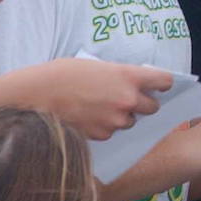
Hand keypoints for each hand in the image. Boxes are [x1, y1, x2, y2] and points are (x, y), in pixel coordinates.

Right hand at [25, 58, 172, 139]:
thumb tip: (134, 82)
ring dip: (122, 116)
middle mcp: (128, 99)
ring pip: (130, 121)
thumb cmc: (64, 74)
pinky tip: (89, 117)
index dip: (162, 84)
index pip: (165, 81)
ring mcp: (115, 119)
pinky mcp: (101, 135)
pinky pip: (111, 132)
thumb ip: (121, 75)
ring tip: (101, 108)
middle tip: (127, 99)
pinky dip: (104, 127)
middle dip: (143, 103)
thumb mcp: (99, 66)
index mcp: (129, 76)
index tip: (158, 85)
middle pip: (153, 106)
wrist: (35, 95)